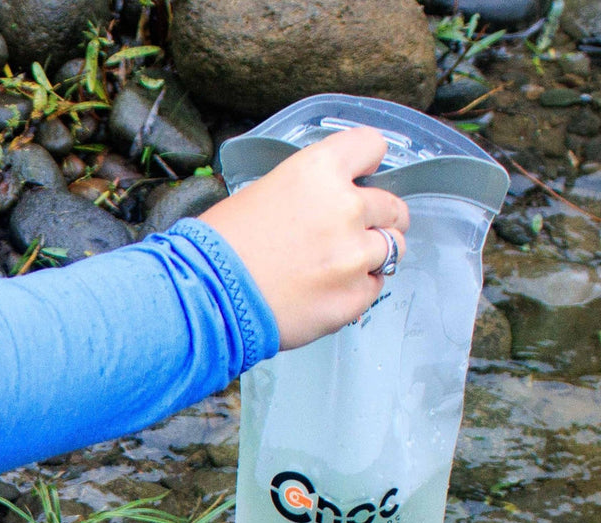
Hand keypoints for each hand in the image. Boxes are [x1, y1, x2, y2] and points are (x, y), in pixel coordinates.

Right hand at [199, 126, 408, 351]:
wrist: (208, 298)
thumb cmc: (221, 248)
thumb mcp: (262, 192)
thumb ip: (307, 193)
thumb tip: (325, 204)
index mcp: (320, 170)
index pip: (372, 146)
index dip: (368, 163)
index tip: (365, 175)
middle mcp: (346, 208)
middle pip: (392, 205)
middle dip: (379, 218)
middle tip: (354, 233)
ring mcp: (354, 256)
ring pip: (391, 249)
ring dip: (371, 256)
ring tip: (338, 268)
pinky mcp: (353, 298)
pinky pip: (374, 288)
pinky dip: (357, 290)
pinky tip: (327, 292)